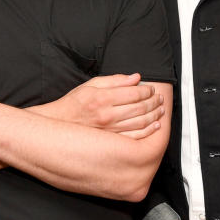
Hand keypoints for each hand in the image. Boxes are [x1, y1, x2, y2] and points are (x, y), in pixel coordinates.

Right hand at [39, 74, 163, 137]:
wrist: (59, 124)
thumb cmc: (74, 104)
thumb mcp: (90, 85)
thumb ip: (114, 81)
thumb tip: (135, 78)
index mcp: (102, 98)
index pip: (134, 93)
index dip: (147, 91)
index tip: (151, 89)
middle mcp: (107, 115)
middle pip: (140, 108)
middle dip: (154, 102)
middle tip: (159, 98)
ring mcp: (110, 130)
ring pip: (141, 123)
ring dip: (155, 115)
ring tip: (160, 109)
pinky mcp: (111, 142)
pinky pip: (135, 137)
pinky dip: (148, 131)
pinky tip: (155, 126)